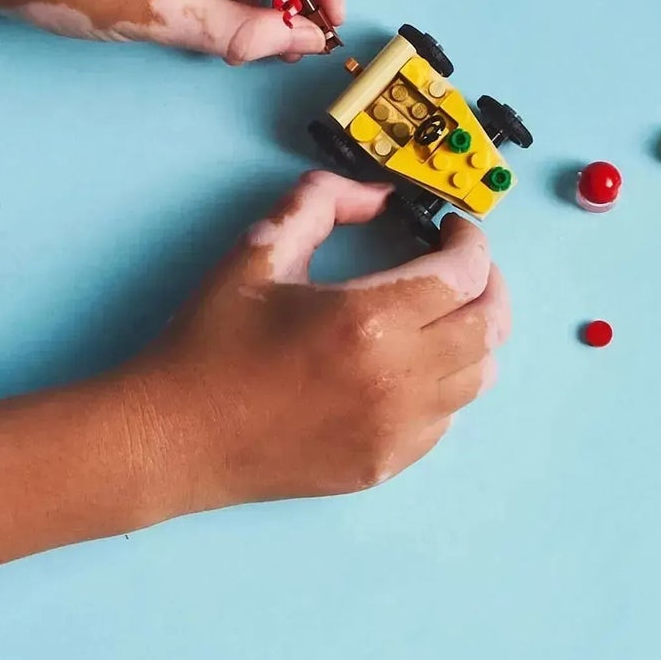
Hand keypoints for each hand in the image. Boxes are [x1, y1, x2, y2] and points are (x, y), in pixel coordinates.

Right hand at [125, 172, 508, 511]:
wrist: (172, 436)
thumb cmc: (211, 340)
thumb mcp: (260, 249)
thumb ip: (322, 201)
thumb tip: (377, 194)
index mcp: (369, 319)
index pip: (465, 274)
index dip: (470, 242)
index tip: (451, 230)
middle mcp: (395, 379)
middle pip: (488, 325)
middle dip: (486, 283)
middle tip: (458, 265)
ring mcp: (394, 430)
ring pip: (478, 376)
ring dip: (471, 335)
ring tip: (440, 312)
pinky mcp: (383, 465)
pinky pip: (446, 419)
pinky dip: (446, 384)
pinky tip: (410, 363)